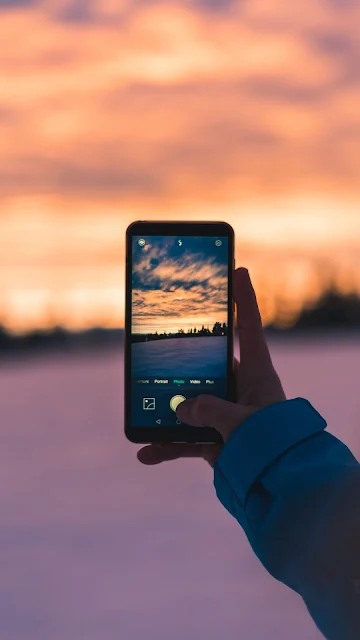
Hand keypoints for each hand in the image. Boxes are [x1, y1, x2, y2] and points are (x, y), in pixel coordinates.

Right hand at [137, 268, 285, 466]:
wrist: (279, 485)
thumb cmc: (271, 446)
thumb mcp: (240, 422)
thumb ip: (208, 410)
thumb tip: (180, 409)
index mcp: (258, 373)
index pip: (250, 327)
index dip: (244, 298)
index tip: (238, 270)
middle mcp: (241, 388)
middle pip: (207, 365)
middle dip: (182, 362)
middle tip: (160, 346)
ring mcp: (226, 413)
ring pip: (190, 402)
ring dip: (166, 410)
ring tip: (141, 406)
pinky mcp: (214, 438)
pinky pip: (185, 438)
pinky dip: (165, 446)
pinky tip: (145, 453)